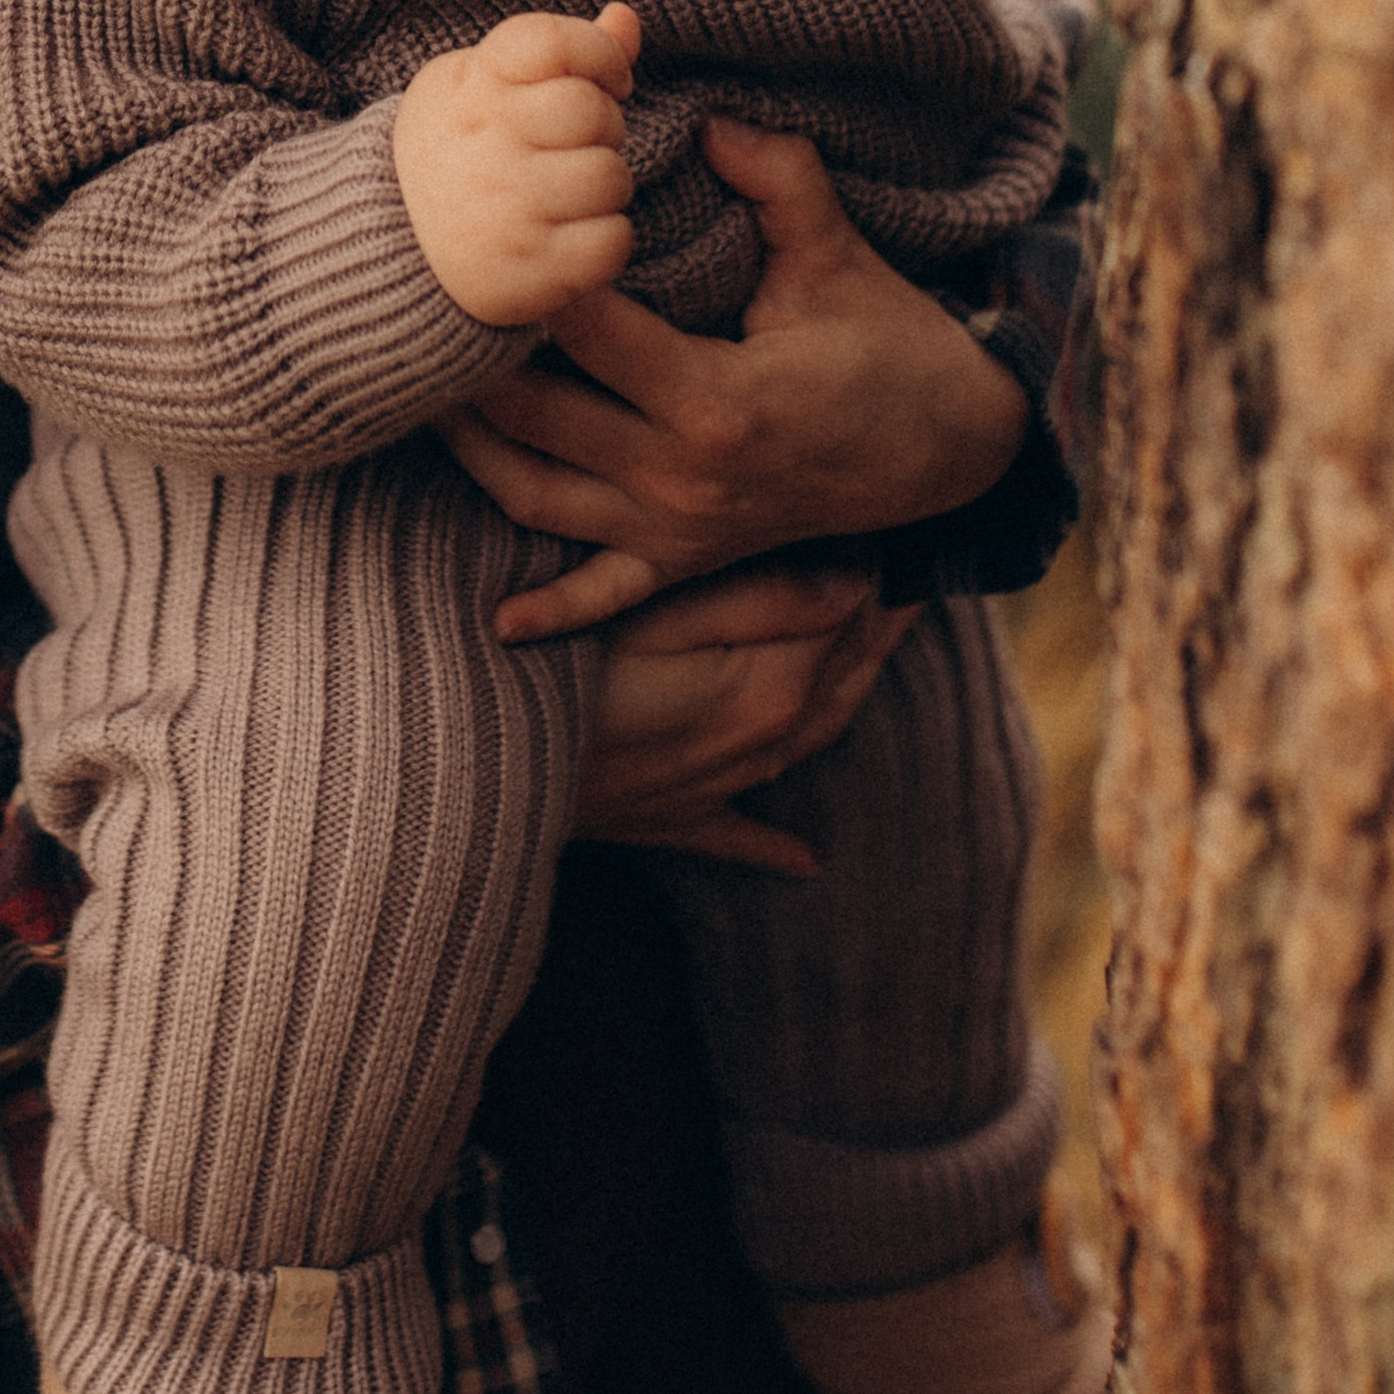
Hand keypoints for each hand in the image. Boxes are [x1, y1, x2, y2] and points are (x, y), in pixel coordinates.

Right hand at [393, 2, 641, 327]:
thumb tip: (625, 16)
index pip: (554, 41)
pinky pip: (613, 241)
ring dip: (604, 188)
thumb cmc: (459, 150)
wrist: (391, 246)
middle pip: (592, 111)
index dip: (600, 55)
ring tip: (566, 194)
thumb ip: (562, 55)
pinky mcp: (528, 267)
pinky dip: (604, 240)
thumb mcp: (487, 86)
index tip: (607, 81)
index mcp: (469, 85)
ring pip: (610, 177)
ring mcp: (504, 207)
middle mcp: (480, 141)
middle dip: (601, 128)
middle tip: (569, 149)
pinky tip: (568, 235)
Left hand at [453, 113, 1027, 640]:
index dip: (531, 280)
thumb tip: (708, 118)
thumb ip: (778, 179)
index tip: (484, 228)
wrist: (958, 452)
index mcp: (719, 401)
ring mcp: (678, 529)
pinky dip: (552, 610)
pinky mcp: (686, 561)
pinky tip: (498, 622)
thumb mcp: (842, 257)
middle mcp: (684, 477)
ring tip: (413, 396)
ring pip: (538, 495)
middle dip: (469, 361)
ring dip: (471, 449)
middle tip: (412, 302)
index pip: (590, 333)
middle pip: (539, 414)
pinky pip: (605, 595)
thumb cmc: (894, 345)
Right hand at [570, 564, 920, 869]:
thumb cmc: (560, 666)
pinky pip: (742, 838)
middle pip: (840, 678)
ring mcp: (721, 790)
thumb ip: (766, 599)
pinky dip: (775, 847)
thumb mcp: (659, 610)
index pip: (845, 619)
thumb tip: (861, 584)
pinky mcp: (673, 821)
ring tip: (872, 653)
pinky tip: (805, 861)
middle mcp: (763, 747)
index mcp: (769, 689)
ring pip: (810, 741)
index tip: (898, 532)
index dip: (872, 572)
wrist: (482, 762)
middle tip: (910, 581)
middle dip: (875, 628)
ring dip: (845, 694)